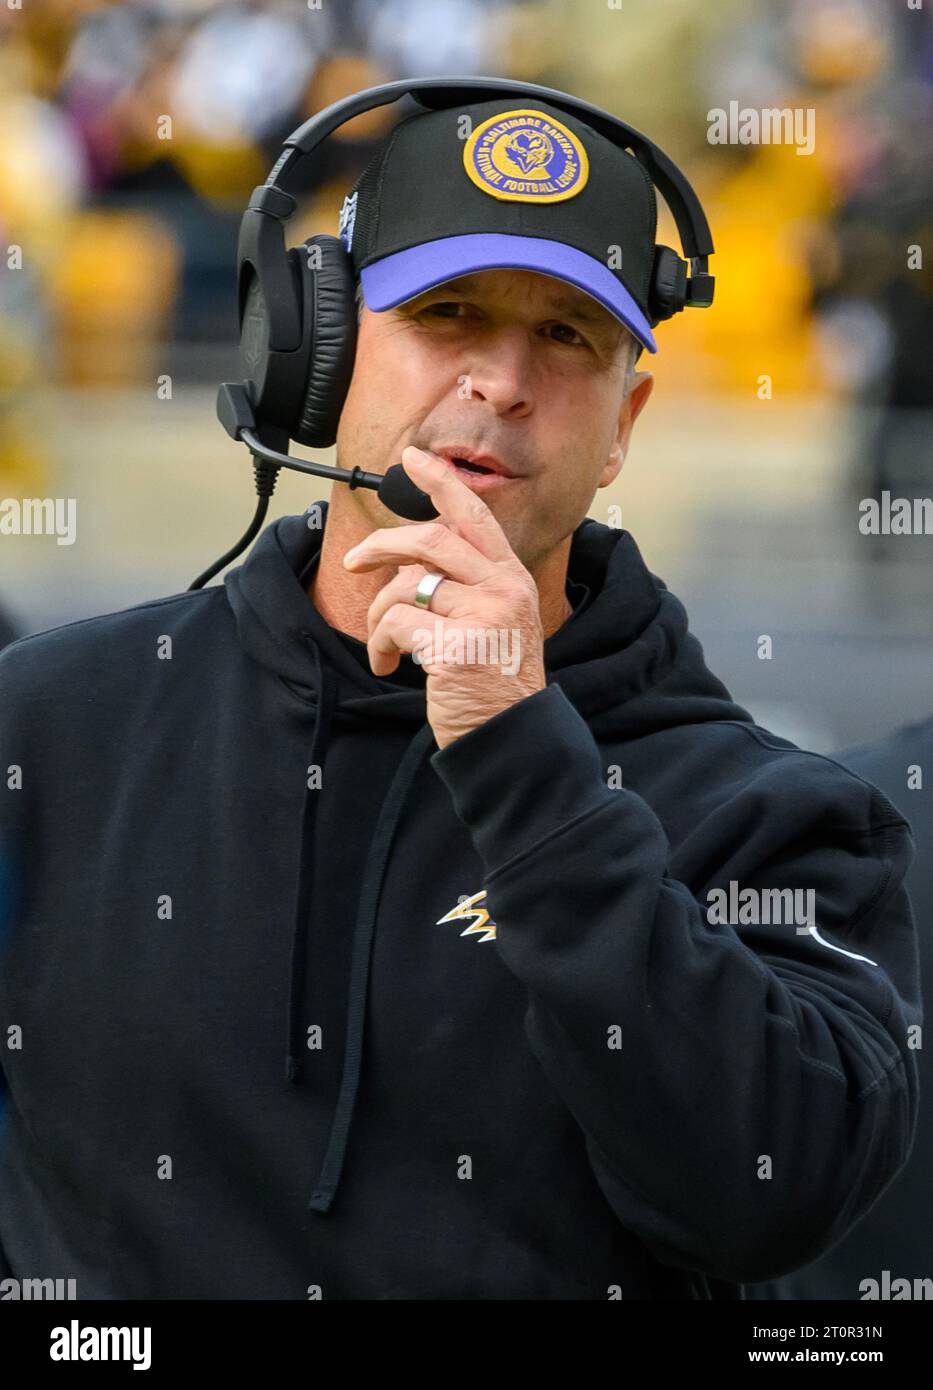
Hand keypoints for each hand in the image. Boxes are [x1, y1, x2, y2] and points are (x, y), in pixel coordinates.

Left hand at [342, 446, 546, 749]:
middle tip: (355, 562)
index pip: (474, 515)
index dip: (440, 482)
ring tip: (383, 645)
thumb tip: (405, 561)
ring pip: (405, 586)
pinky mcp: (457, 646)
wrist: (511, 737)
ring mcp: (484, 615)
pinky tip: (386, 664)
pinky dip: (379, 644)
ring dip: (378, 615)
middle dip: (381, 545)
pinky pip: (395, 624)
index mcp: (512, 578)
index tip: (412, 459)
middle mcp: (503, 588)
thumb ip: (463, 586)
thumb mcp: (493, 623)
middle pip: (429, 540)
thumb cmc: (493, 683)